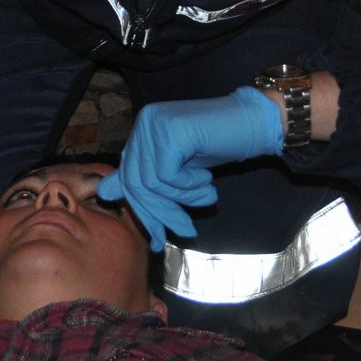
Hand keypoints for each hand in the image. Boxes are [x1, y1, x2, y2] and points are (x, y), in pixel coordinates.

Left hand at [97, 86, 282, 250]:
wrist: (255, 124)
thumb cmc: (219, 145)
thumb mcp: (178, 166)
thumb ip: (145, 176)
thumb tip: (105, 193)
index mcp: (142, 129)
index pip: (129, 177)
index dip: (143, 210)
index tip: (157, 239)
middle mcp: (144, 122)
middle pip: (136, 182)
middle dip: (160, 212)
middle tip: (185, 228)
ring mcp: (156, 124)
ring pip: (151, 182)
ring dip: (181, 199)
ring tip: (207, 196)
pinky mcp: (171, 131)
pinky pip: (167, 175)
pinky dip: (188, 187)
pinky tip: (206, 181)